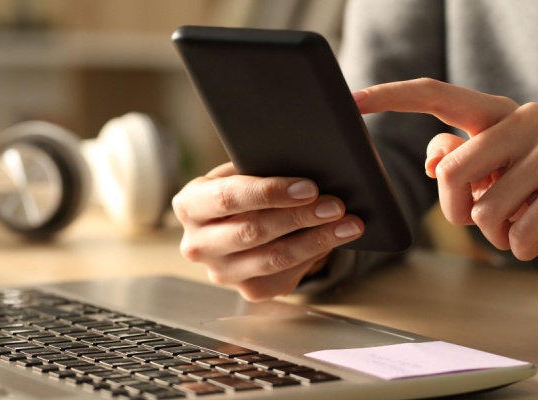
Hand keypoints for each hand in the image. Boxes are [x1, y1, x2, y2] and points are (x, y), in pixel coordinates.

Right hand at [172, 162, 363, 300]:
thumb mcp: (242, 172)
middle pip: (253, 231)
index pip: (228, 198)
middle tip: (335, 204)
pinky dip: (315, 254)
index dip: (270, 192)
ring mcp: (222, 273)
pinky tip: (337, 238)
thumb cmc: (245, 189)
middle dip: (300, 216)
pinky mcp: (249, 291)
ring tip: (348, 223)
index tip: (308, 187)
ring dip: (316, 239)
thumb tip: (306, 166)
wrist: (240, 222)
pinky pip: (286, 274)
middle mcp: (198, 245)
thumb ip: (260, 168)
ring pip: (274, 258)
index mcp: (189, 206)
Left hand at [354, 79, 537, 292]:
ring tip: (519, 225)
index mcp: (496, 113)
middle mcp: (523, 119)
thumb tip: (432, 156)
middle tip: (482, 219)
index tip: (351, 101)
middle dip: (456, 212)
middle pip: (451, 172)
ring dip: (495, 235)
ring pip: (484, 210)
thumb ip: (460, 156)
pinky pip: (519, 231)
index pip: (435, 95)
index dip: (390, 97)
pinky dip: (521, 248)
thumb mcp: (495, 172)